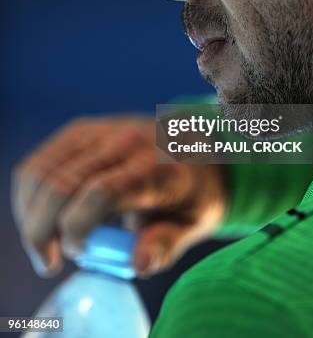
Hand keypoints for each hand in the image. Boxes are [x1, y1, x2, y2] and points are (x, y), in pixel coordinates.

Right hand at [11, 116, 226, 277]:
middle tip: (50, 261)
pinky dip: (30, 195)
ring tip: (45, 244)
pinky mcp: (81, 131)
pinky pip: (40, 162)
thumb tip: (138, 265)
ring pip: (41, 170)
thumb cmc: (194, 192)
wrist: (197, 145)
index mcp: (157, 165)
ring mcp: (99, 131)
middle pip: (61, 183)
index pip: (102, 192)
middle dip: (41, 230)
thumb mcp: (196, 224)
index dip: (77, 229)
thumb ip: (166, 244)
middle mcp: (124, 140)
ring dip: (30, 214)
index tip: (79, 254)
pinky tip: (43, 218)